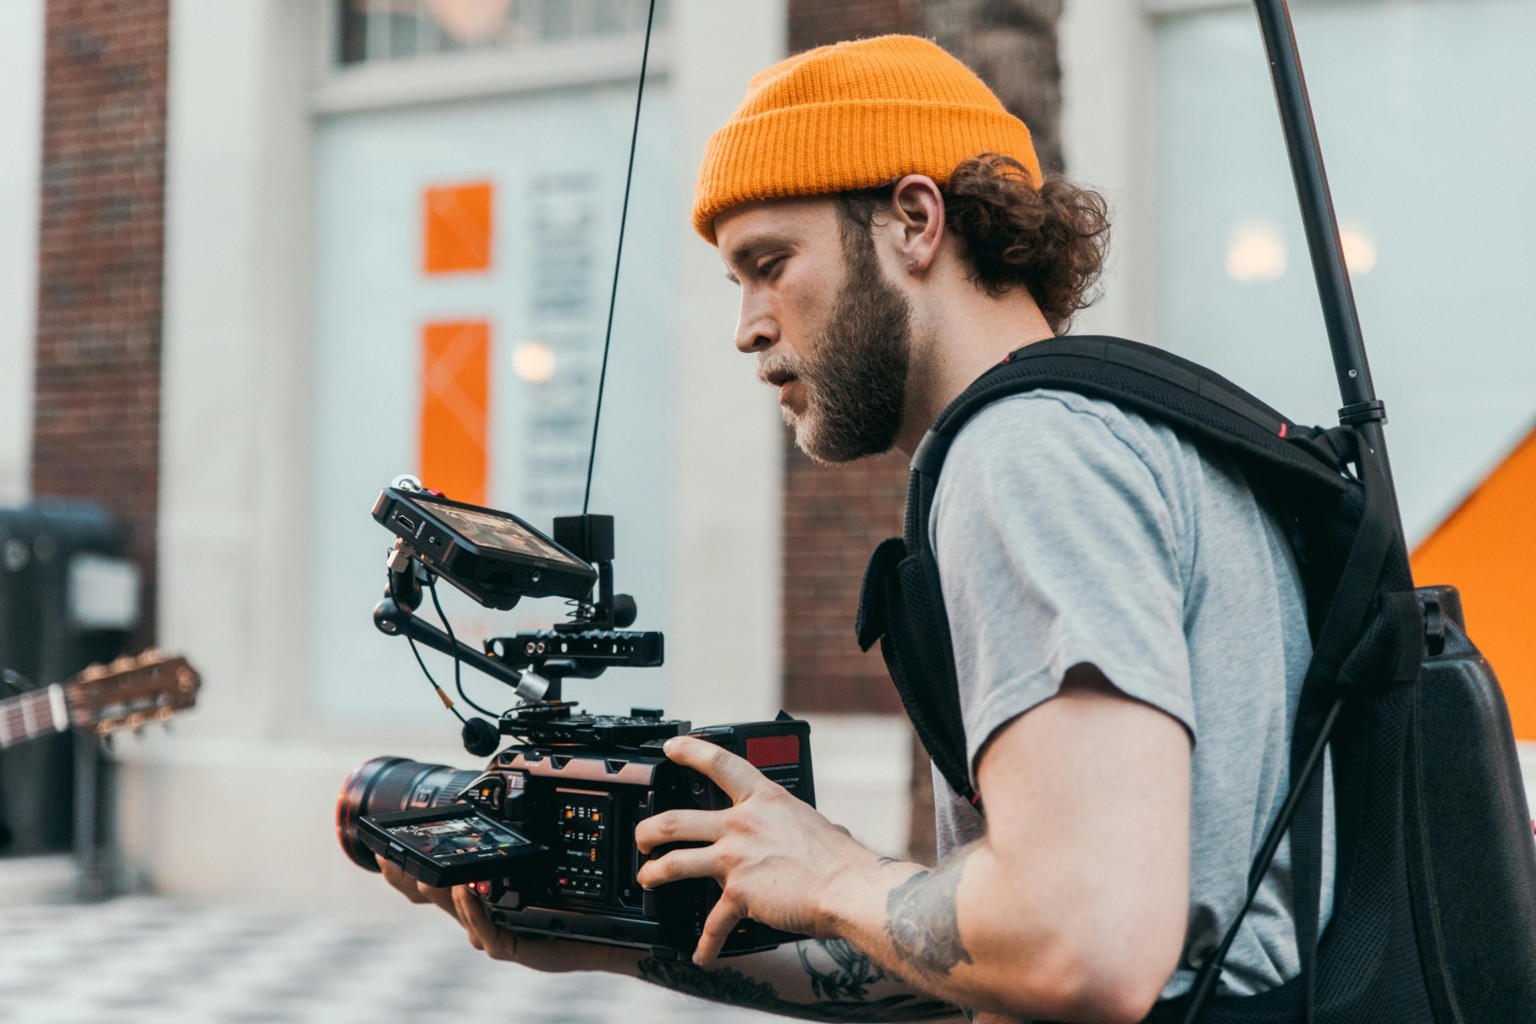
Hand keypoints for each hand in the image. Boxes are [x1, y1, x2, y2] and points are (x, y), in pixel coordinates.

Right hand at [375, 855, 641, 973]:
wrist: (595, 933)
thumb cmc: (559, 901)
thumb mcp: (525, 869)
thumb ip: (499, 852)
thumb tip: (482, 813)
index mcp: (472, 895)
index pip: (426, 882)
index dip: (399, 869)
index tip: (379, 845)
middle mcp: (475, 914)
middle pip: (428, 897)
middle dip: (405, 877)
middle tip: (392, 856)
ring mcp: (489, 931)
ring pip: (453, 912)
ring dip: (439, 888)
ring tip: (429, 868)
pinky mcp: (509, 946)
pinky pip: (485, 931)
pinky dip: (472, 908)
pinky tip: (466, 888)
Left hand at [633, 735, 879, 965]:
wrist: (847, 888)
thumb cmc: (840, 860)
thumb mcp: (814, 823)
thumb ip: (799, 826)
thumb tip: (823, 831)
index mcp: (764, 799)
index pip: (719, 764)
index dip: (690, 751)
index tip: (671, 747)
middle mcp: (743, 824)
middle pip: (676, 820)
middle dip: (648, 830)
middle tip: (643, 836)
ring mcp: (735, 858)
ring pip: (675, 862)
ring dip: (654, 873)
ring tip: (647, 878)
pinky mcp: (738, 893)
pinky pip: (713, 923)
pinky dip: (706, 943)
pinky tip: (702, 954)